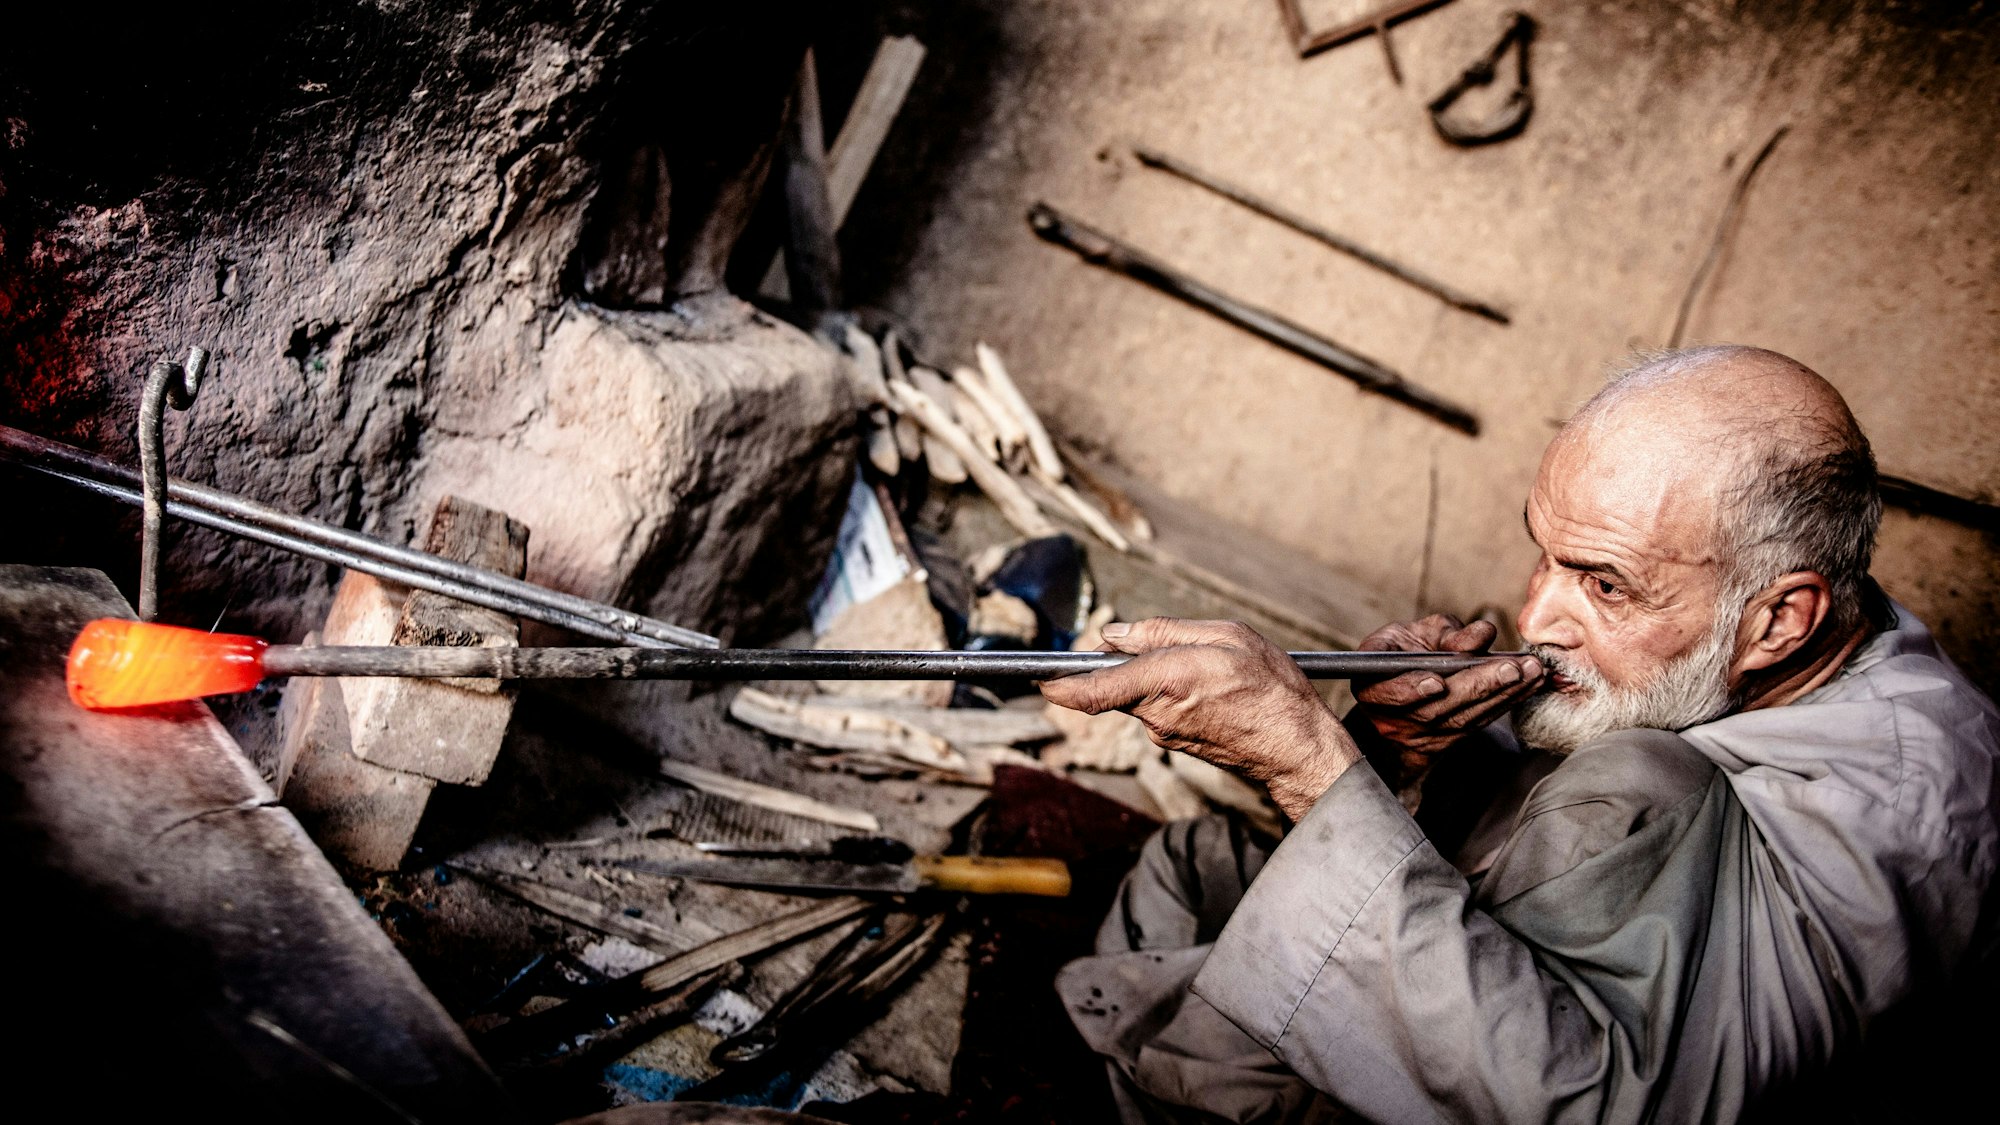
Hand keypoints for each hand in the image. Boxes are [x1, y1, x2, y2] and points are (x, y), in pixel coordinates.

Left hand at [1039, 618, 1359, 819]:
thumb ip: (1165, 631)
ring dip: (1153, 674)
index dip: (1057, 681)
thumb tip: (1115, 636)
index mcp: (1165, 680)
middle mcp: (1155, 712)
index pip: (1092, 688)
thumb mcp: (1227, 636)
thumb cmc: (1270, 688)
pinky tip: (1209, 687)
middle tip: (1172, 643)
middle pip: (1114, 681)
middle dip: (1126, 658)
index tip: (1036, 674)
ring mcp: (1162, 732)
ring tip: (1207, 667)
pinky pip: (1155, 707)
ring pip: (1136, 693)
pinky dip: (1169, 691)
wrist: (1295, 745)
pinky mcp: (1173, 742)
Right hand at [1350, 615, 1543, 768]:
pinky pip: (1479, 723)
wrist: (1398, 681)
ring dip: (1502, 695)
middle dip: (1477, 687)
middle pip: (1435, 710)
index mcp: (1371, 688)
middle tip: (1511, 668)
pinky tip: (1530, 685)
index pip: (1386, 694)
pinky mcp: (1446, 742)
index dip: (1409, 690)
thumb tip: (1482, 635)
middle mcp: (1391, 719)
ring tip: (1531, 673)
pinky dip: (1507, 703)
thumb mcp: (1414, 632)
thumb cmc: (1403, 650)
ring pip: (1463, 719)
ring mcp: (1419, 736)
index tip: (1435, 681)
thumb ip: (1446, 633)